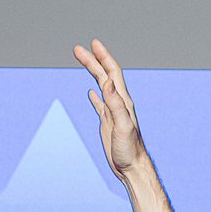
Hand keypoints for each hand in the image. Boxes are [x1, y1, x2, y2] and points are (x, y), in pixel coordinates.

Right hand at [74, 39, 147, 181]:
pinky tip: (91, 92)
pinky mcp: (108, 124)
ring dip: (92, 72)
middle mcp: (118, 104)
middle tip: (77, 48)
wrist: (132, 168)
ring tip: (82, 60)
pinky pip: (100, 105)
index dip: (104, 57)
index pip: (112, 73)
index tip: (93, 43)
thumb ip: (116, 104)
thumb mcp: (123, 126)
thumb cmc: (130, 150)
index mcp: (122, 101)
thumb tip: (108, 83)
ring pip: (101, 86)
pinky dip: (95, 96)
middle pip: (104, 76)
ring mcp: (112, 113)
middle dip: (92, 61)